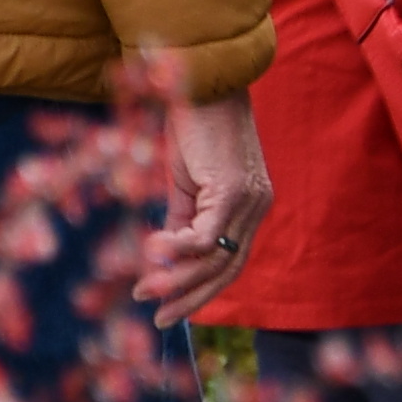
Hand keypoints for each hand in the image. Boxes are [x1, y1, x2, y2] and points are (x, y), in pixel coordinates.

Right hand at [135, 92, 272, 320]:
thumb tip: (164, 259)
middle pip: (228, 269)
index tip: (170, 312)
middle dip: (191, 297)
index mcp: (251, 206)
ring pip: (216, 257)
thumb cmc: (195, 128)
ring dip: (177, 279)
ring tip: (143, 291)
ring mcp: (250, 199)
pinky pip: (206, 235)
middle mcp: (258, 206)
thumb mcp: (186, 184)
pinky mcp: (233, 189)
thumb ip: (181, 221)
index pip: (230, 263)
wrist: (202, 84)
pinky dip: (178, 250)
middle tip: (157, 318)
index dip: (200, 290)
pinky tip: (151, 253)